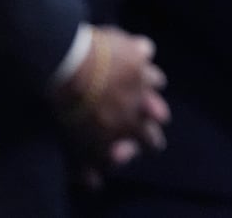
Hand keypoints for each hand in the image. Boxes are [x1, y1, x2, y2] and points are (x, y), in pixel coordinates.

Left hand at [58, 25, 168, 166]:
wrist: (72, 69)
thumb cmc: (73, 109)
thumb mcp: (79, 143)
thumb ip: (90, 161)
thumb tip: (95, 183)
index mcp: (130, 125)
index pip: (150, 139)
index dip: (149, 142)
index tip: (151, 143)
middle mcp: (143, 101)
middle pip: (159, 113)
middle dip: (157, 115)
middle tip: (159, 115)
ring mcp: (142, 75)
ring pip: (156, 81)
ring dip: (152, 82)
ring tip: (153, 81)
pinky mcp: (136, 51)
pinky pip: (146, 49)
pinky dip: (142, 50)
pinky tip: (140, 49)